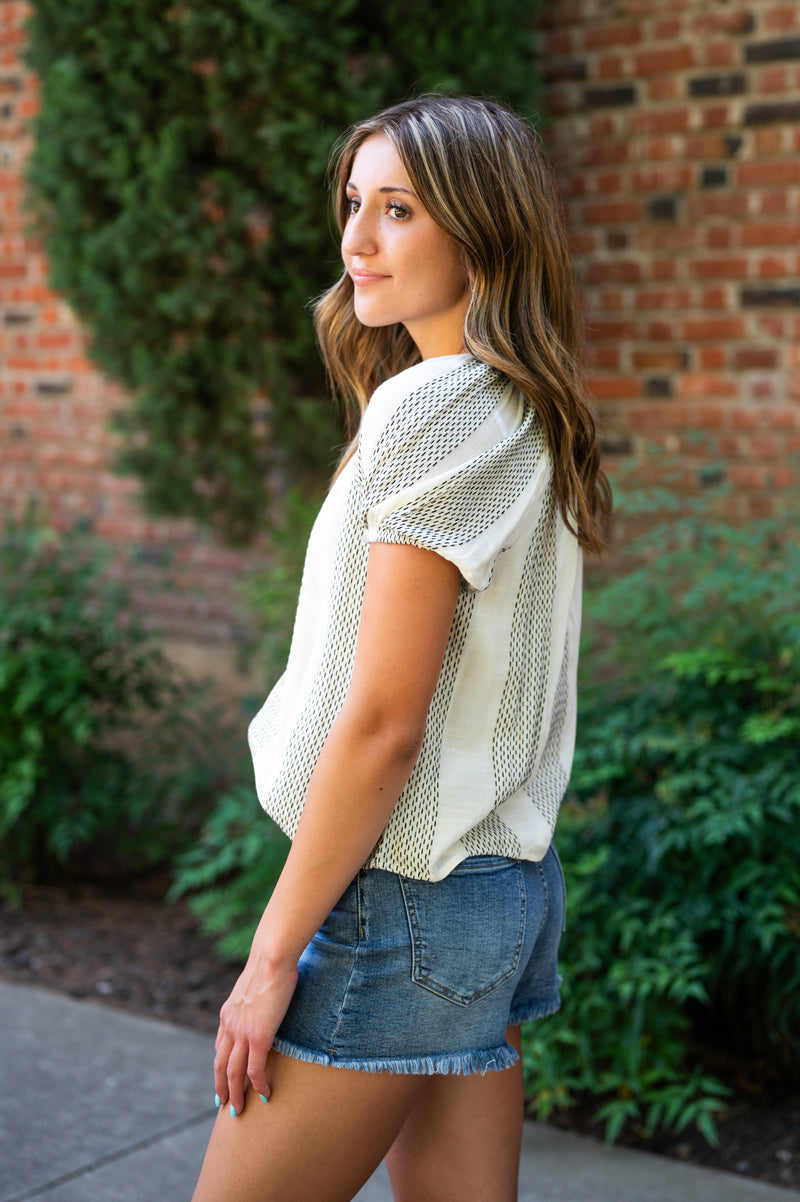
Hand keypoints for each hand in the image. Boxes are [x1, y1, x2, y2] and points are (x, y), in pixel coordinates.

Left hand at [213, 953, 298, 1113]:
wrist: (271, 957)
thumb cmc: (270, 962)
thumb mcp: (255, 982)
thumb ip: (254, 996)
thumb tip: (265, 997)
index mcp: (228, 1013)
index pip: (220, 1046)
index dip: (221, 1066)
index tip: (222, 1080)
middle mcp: (230, 1025)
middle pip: (220, 1064)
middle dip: (221, 1087)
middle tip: (223, 1104)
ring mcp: (243, 1032)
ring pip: (233, 1072)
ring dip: (235, 1094)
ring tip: (238, 1111)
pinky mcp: (259, 1036)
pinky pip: (255, 1069)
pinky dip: (258, 1085)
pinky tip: (265, 1094)